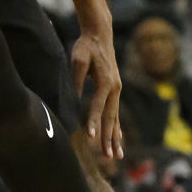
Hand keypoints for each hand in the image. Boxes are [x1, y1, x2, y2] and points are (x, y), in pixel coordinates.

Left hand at [70, 21, 122, 159]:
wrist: (100, 34)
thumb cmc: (86, 47)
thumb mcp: (78, 60)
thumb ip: (76, 80)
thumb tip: (73, 100)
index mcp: (106, 82)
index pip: (98, 106)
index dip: (93, 122)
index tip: (90, 138)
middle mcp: (115, 88)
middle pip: (111, 117)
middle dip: (108, 138)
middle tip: (109, 157)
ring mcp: (117, 90)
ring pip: (116, 118)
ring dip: (115, 137)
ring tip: (117, 156)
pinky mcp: (115, 90)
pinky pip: (116, 112)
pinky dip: (117, 127)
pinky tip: (118, 139)